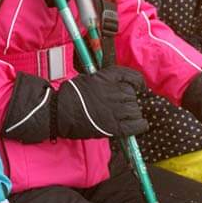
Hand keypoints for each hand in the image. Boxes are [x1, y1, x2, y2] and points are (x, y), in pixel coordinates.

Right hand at [2, 67, 149, 141]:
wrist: (60, 111)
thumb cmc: (70, 94)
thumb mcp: (89, 78)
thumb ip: (105, 80)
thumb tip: (117, 85)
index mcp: (109, 77)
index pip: (132, 76)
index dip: (138, 82)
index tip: (139, 87)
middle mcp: (115, 91)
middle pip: (133, 95)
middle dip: (130, 100)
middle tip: (122, 106)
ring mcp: (115, 109)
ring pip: (135, 110)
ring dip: (133, 113)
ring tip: (127, 116)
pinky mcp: (114, 126)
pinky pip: (135, 125)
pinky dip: (140, 125)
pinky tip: (142, 124)